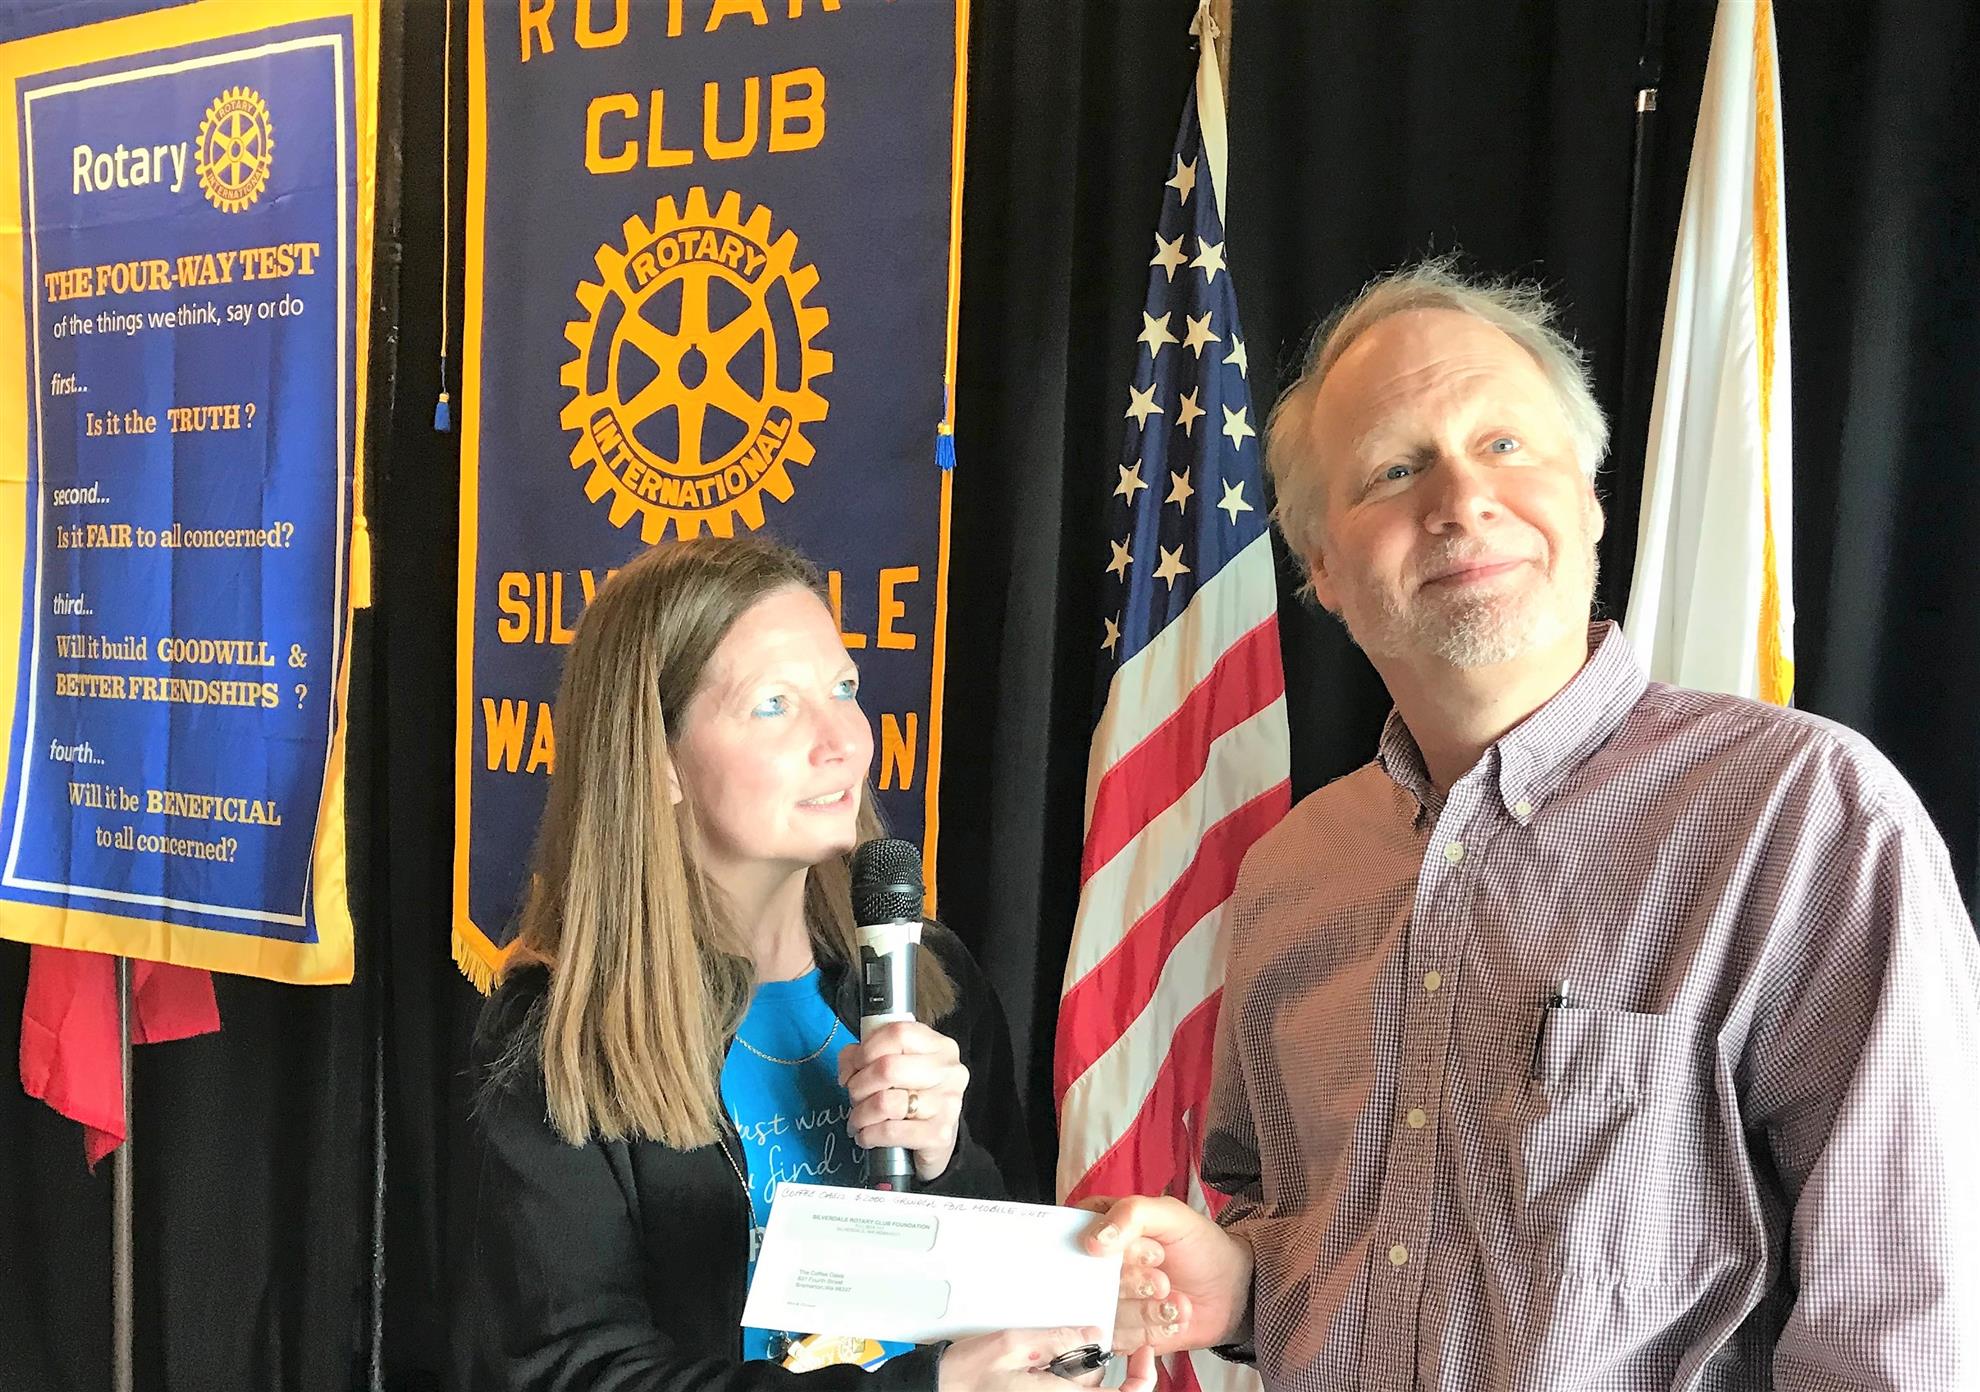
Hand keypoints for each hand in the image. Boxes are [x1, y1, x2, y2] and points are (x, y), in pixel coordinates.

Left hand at [837, 1022, 967, 1180]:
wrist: (936, 1139)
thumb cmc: (913, 1097)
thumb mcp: (895, 1065)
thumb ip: (865, 1054)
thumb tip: (848, 1069)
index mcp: (940, 1046)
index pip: (897, 1033)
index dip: (866, 1049)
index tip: (855, 1066)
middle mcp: (949, 1071)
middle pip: (888, 1068)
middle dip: (859, 1085)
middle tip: (854, 1096)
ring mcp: (947, 1104)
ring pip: (885, 1102)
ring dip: (860, 1114)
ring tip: (857, 1120)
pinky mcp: (939, 1135)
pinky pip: (890, 1131)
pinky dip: (868, 1135)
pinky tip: (866, 1136)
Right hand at [937, 1327, 1155, 1391]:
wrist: (938, 1388)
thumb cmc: (967, 1374)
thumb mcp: (1014, 1344)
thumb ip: (1058, 1339)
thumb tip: (1093, 1333)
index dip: (1143, 1376)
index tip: (1144, 1351)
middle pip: (1098, 1389)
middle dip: (1090, 1364)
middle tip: (1064, 1341)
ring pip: (1080, 1389)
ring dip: (1070, 1370)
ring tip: (1035, 1355)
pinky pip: (1062, 1390)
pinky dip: (1059, 1376)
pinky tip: (1034, 1365)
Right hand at [1082, 1196, 1252, 1354]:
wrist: (1229, 1290)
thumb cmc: (1200, 1246)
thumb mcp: (1171, 1216)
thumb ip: (1131, 1215)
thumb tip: (1093, 1241)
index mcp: (1099, 1225)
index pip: (1076, 1238)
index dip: (1109, 1251)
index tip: (1150, 1252)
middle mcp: (1096, 1264)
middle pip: (1088, 1281)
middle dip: (1134, 1282)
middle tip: (1163, 1279)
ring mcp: (1106, 1300)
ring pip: (1103, 1313)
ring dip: (1146, 1310)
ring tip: (1173, 1299)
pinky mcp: (1119, 1331)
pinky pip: (1119, 1338)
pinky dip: (1151, 1329)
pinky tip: (1172, 1316)